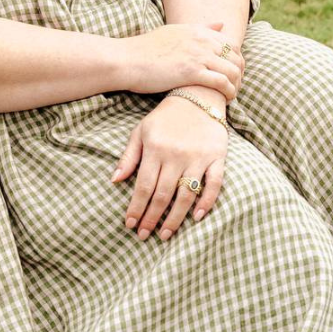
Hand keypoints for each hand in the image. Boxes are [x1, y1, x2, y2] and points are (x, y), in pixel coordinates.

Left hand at [111, 94, 229, 240]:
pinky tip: (197, 217)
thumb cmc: (165, 117)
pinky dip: (207, 202)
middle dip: (151, 219)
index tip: (130, 225)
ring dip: (175, 218)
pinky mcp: (217, 157)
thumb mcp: (141, 131)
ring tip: (166, 234)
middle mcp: (176, 155)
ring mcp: (198, 158)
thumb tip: (115, 181)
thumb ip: (128, 156)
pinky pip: (214, 184)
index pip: (143, 187)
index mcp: (155, 150)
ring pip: (186, 195)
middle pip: (162, 195)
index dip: (136, 208)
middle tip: (144, 236)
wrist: (198, 95)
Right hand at [119, 21, 243, 100]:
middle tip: (233, 88)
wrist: (127, 60)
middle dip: (239, 74)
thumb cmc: (146, 49)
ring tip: (229, 96)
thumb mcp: (175, 31)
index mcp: (198, 30)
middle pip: (236, 58)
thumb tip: (221, 23)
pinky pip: (221, 82)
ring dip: (236, 86)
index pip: (232, 44)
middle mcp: (201, 40)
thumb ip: (200, 28)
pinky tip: (224, 100)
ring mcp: (198, 55)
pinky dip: (228, 92)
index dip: (236, 61)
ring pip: (232, 71)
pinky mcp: (192, 72)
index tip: (231, 74)